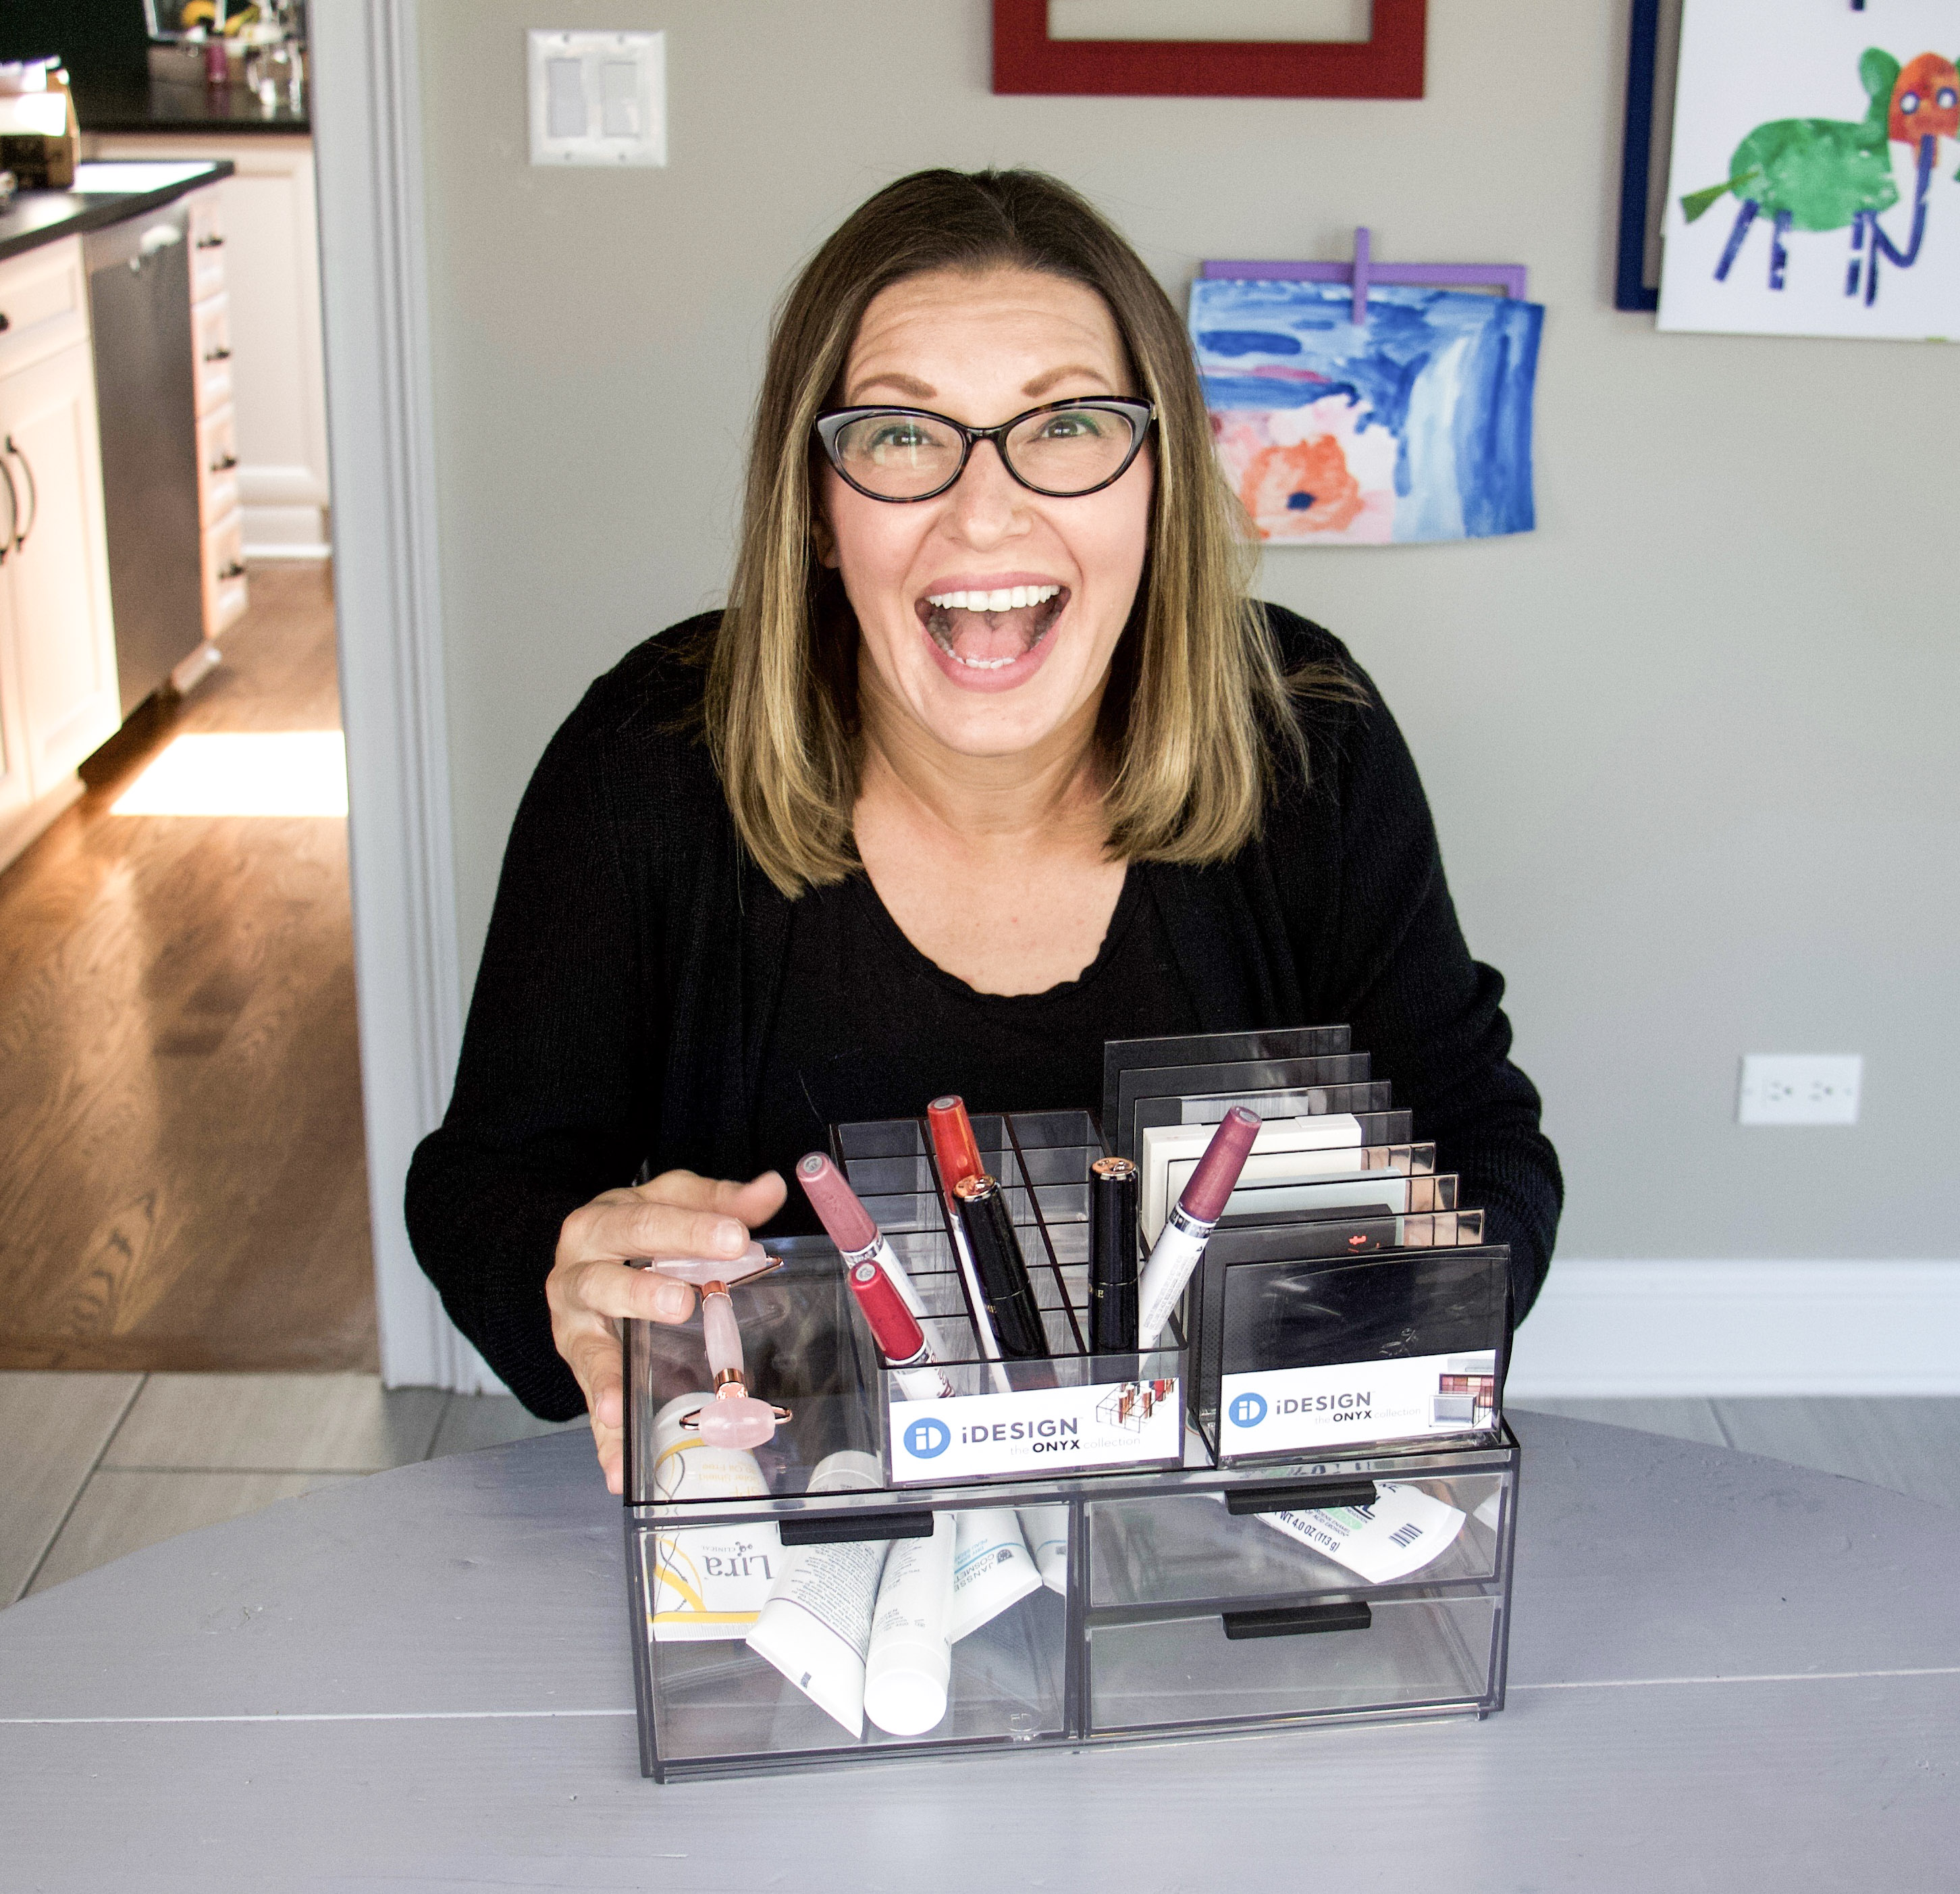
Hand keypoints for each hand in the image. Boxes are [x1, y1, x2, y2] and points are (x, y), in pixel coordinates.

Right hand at [547, 1169, 786, 1493]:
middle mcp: (577, 1271)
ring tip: (622, 1398)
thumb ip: (721, 1201)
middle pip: (608, 1277)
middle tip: (683, 1301)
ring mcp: (572, 1324)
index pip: (648, 1218)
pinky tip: (619, 1467)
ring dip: (607, 1373)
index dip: (692, 1228)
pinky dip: (603, 1439)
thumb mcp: (673, 1204)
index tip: (736, 1237)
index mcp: (605, 1222)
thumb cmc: (634, 1231)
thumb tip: (772, 1187)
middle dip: (644, 1290)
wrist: (577, 1257)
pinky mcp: (579, 1367)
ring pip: (587, 1347)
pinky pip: (590, 1407)